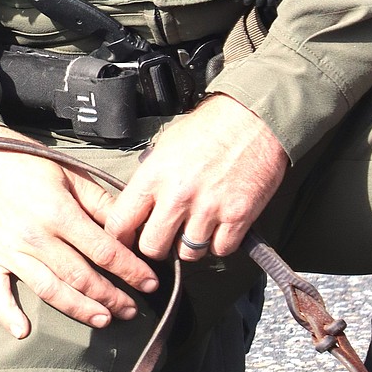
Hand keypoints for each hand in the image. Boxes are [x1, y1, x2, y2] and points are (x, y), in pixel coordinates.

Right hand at [0, 125, 160, 339]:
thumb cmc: (26, 162)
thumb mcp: (69, 173)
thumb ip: (100, 201)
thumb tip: (130, 226)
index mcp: (58, 211)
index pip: (104, 250)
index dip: (130, 269)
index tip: (149, 283)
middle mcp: (35, 236)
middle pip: (81, 276)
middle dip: (111, 296)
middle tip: (131, 310)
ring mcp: (9, 250)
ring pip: (49, 289)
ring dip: (79, 309)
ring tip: (103, 319)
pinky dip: (7, 314)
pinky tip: (23, 331)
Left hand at [106, 95, 288, 263]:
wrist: (252, 118)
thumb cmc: (208, 127)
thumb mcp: (165, 145)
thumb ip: (150, 177)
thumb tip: (137, 204)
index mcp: (154, 175)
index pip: (120, 223)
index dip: (120, 237)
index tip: (127, 239)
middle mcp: (178, 195)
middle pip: (152, 247)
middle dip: (156, 246)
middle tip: (164, 236)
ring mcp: (209, 208)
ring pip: (188, 253)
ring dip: (189, 245)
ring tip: (194, 227)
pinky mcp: (238, 216)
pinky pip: (220, 250)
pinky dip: (218, 243)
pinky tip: (218, 227)